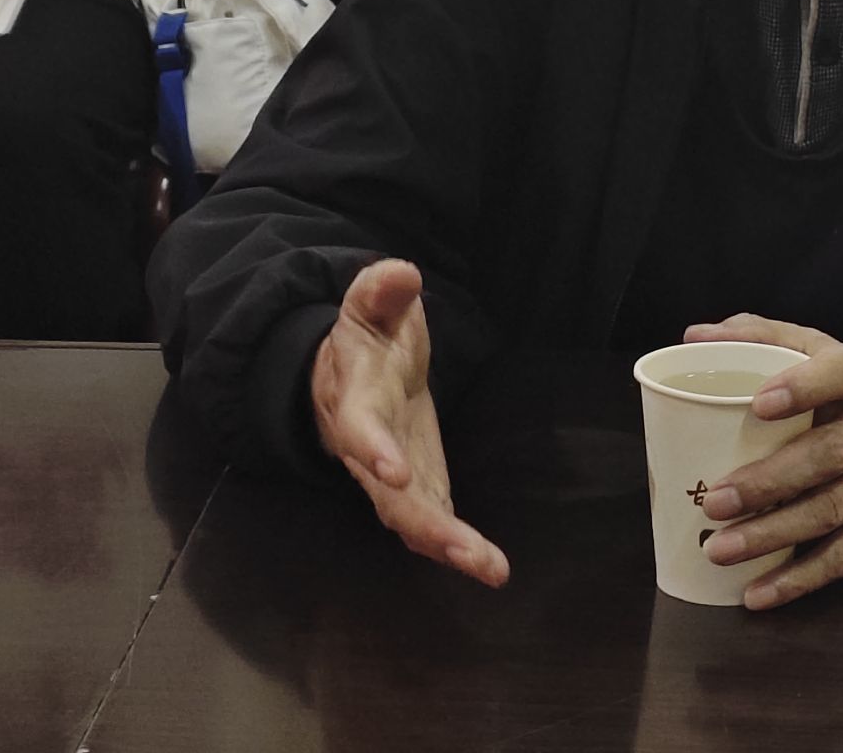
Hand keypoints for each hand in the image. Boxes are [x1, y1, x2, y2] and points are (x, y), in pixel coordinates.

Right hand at [311, 259, 507, 586]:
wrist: (351, 375)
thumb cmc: (367, 338)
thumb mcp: (369, 307)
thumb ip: (381, 291)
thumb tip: (401, 273)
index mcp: (356, 400)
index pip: (360, 428)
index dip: (375, 450)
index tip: (396, 472)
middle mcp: (369, 451)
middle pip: (388, 496)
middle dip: (422, 521)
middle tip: (458, 546)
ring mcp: (392, 480)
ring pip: (412, 521)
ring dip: (447, 546)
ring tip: (488, 567)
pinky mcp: (417, 491)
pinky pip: (434, 526)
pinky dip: (459, 550)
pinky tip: (491, 569)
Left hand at [683, 314, 842, 610]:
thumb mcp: (830, 353)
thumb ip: (765, 337)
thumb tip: (696, 335)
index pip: (838, 374)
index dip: (803, 387)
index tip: (761, 402)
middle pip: (825, 457)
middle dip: (769, 482)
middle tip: (716, 500)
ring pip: (827, 512)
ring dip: (772, 535)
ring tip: (721, 549)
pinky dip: (799, 580)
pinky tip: (757, 593)